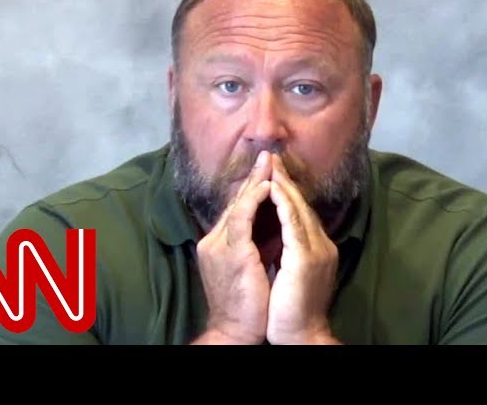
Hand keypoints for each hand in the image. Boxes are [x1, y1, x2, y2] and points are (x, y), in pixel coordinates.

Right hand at [194, 151, 272, 344]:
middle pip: (236, 202)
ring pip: (238, 205)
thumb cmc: (246, 303)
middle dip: (253, 177)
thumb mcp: (248, 268)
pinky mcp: (231, 253)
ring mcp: (220, 245)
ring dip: (255, 181)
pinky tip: (266, 186)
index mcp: (218, 244)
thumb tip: (272, 226)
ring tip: (269, 162)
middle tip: (268, 155)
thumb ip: (255, 245)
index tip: (267, 171)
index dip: (252, 189)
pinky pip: (242, 218)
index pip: (237, 210)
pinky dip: (254, 200)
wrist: (235, 330)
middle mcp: (214, 240)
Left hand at [266, 154, 339, 344]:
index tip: (271, 171)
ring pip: (297, 208)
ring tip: (271, 164)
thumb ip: (284, 250)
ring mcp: (314, 250)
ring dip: (283, 184)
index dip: (284, 190)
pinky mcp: (305, 258)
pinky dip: (284, 203)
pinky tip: (274, 188)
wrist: (299, 334)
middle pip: (299, 203)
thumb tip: (272, 233)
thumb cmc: (289, 308)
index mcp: (312, 247)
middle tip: (271, 156)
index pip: (296, 211)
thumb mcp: (287, 272)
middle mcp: (318, 244)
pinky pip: (293, 223)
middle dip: (283, 179)